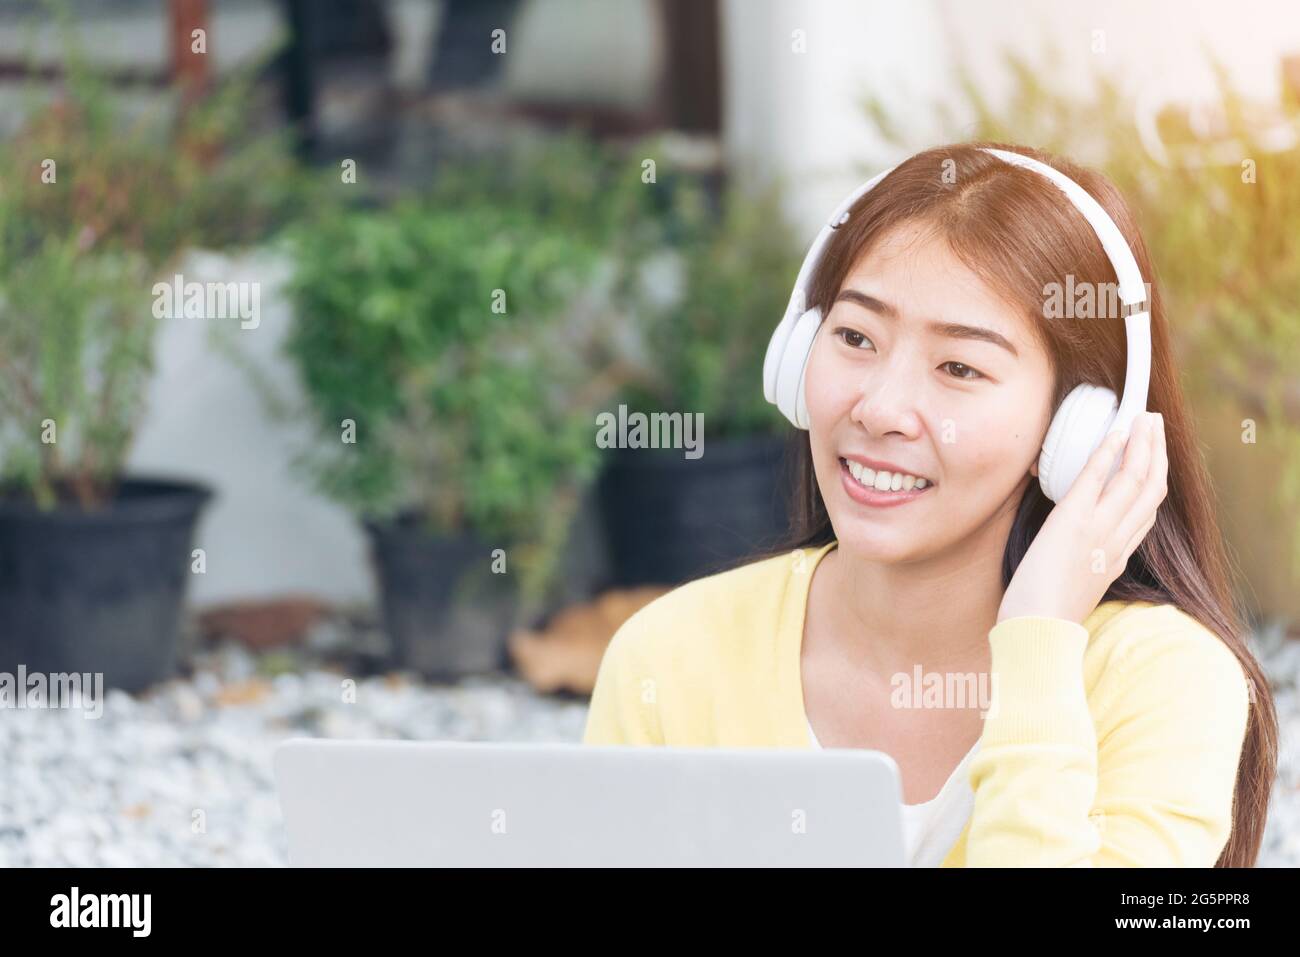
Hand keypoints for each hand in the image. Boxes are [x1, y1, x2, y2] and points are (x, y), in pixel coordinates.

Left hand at [997, 411, 1167, 625]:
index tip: (1153, 461)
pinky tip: (1114, 433)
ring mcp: (1098, 531)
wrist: (1037, 634)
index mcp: (1117, 559)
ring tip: (1144, 419)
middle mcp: (1116, 542)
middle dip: (1157, 454)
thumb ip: (1082, 566)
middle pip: (1150, 490)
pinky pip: (1097, 479)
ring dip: (1142, 444)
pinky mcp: (1073, 522)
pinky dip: (1108, 452)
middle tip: (1155, 427)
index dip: (1153, 482)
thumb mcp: (1074, 589)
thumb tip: (1072, 552)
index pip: (1145, 515)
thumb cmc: (1043, 619)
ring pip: (1135, 479)